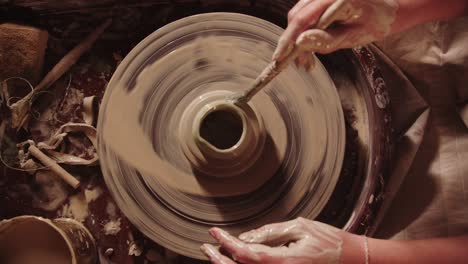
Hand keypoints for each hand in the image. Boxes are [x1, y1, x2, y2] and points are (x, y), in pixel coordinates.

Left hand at [200, 217, 364, 263]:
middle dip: (219, 259)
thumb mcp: (300, 228)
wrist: (351, 259)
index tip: (213, 233)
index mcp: (284, 262)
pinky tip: (236, 258)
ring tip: (214, 252)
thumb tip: (246, 236)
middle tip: (206, 246)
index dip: (226, 243)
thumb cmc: (329, 240)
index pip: (245, 254)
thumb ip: (271, 232)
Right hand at [274, 0, 398, 67]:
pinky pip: (303, 15)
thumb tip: (300, 43)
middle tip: (287, 65)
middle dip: (289, 43)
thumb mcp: (355, 35)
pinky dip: (302, 34)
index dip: (289, 40)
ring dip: (295, 40)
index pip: (303, 20)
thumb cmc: (375, 22)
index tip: (279, 59)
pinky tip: (307, 50)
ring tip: (305, 62)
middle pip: (297, 17)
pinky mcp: (317, 0)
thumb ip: (327, 39)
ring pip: (297, 16)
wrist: (384, 10)